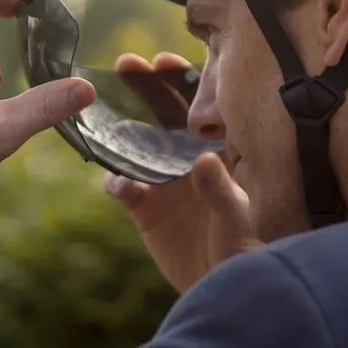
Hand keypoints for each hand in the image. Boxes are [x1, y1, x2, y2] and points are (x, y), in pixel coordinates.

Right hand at [104, 52, 256, 293]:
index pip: (202, 108)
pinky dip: (116, 181)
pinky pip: (122, 186)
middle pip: (165, 115)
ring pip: (138, 143)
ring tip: (102, 106)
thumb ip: (224, 191)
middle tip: (128, 63)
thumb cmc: (246, 249)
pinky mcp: (144, 207)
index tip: (167, 60)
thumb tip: (204, 160)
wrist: (220, 288)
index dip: (184, 81)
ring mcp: (164, 180)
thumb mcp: (241, 220)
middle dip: (147, 88)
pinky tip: (117, 183)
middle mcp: (189, 158)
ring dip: (121, 125)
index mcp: (220, 151)